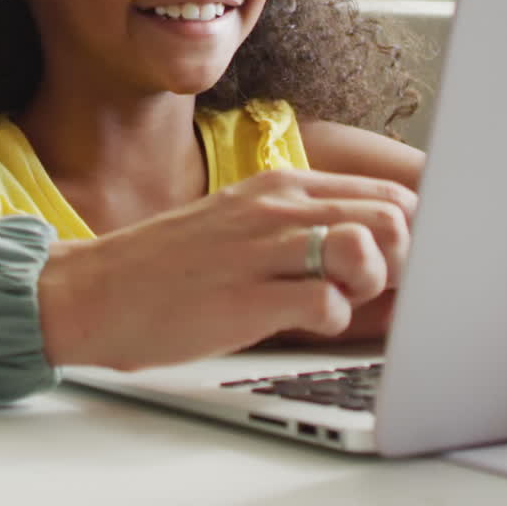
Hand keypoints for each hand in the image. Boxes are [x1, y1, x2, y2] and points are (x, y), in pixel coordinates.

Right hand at [39, 168, 415, 369]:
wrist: (96, 290)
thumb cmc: (176, 265)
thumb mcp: (245, 221)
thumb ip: (307, 224)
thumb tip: (381, 245)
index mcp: (283, 183)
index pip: (389, 192)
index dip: (410, 233)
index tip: (396, 264)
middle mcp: (278, 206)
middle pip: (393, 218)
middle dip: (402, 260)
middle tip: (367, 287)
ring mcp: (261, 249)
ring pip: (367, 249)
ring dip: (370, 284)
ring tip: (337, 298)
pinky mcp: (245, 297)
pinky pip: (327, 305)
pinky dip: (331, 321)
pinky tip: (300, 322)